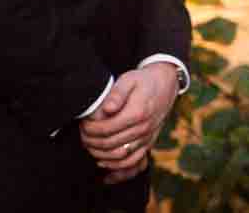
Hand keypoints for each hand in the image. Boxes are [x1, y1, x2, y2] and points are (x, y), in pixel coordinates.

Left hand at [79, 64, 178, 182]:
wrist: (166, 85)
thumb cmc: (143, 81)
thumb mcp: (129, 79)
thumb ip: (116, 94)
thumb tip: (106, 109)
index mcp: (137, 113)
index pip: (106, 129)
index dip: (90, 129)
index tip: (83, 124)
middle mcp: (143, 128)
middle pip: (110, 144)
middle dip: (91, 142)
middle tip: (82, 135)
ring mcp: (147, 138)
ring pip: (120, 156)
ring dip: (100, 155)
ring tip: (90, 146)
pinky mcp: (149, 143)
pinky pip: (133, 163)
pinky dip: (116, 167)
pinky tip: (103, 163)